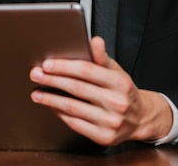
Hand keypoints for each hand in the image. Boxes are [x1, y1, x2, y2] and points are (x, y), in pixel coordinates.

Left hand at [29, 37, 172, 145]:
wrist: (141, 118)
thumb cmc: (123, 91)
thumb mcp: (116, 71)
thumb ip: (102, 57)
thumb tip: (95, 41)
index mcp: (120, 82)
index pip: (86, 70)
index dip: (64, 66)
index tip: (47, 64)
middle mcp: (117, 102)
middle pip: (77, 88)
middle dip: (52, 80)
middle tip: (36, 75)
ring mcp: (110, 121)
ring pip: (73, 108)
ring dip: (51, 100)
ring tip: (37, 93)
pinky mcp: (104, 137)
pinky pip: (76, 124)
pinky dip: (60, 114)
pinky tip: (52, 106)